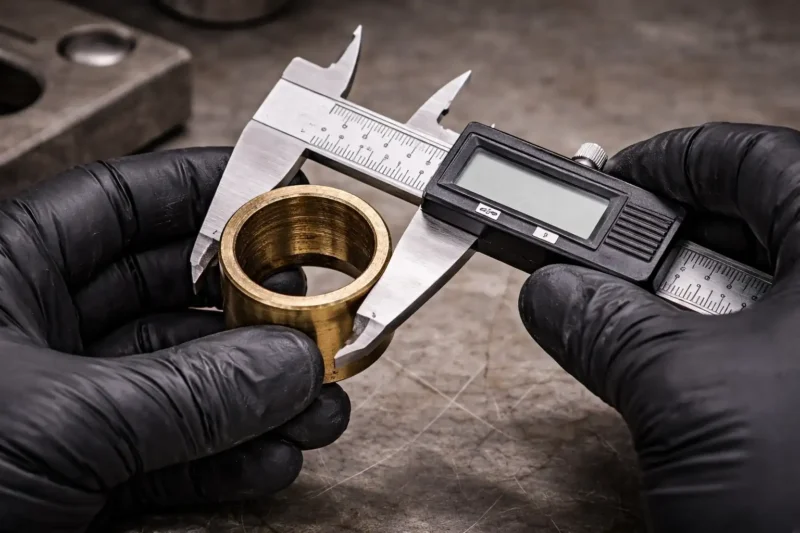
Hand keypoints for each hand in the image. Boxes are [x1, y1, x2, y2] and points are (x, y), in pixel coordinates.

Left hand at [0, 149, 349, 531]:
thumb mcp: (48, 418)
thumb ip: (179, 395)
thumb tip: (285, 367)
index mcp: (12, 270)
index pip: (130, 202)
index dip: (214, 194)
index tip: (287, 200)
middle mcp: (44, 328)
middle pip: (177, 296)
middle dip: (257, 315)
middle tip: (319, 326)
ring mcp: (71, 404)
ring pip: (188, 382)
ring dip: (261, 397)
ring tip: (320, 407)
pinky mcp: (83, 477)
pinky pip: (173, 454)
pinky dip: (228, 459)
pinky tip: (273, 458)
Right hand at [519, 123, 799, 531]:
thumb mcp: (688, 399)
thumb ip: (608, 328)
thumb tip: (552, 291)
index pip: (754, 156)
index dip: (669, 159)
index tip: (610, 179)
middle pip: (760, 220)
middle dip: (673, 239)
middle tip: (609, 258)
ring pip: (766, 287)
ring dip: (691, 300)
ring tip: (641, 324)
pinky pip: (773, 342)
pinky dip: (720, 345)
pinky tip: (689, 373)